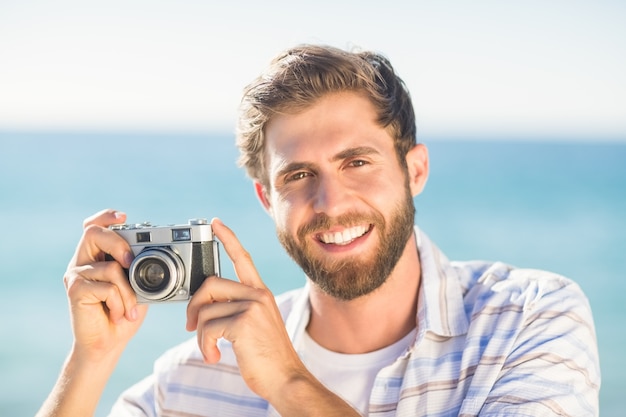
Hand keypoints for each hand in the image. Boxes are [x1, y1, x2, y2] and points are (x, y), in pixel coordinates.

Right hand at [63, 209, 147, 361]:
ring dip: (128, 292)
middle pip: (93, 233)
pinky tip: (117, 314)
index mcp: (96, 256)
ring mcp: (75, 275)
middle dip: (118, 244)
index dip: (105, 216)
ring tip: (129, 309)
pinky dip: (119, 303)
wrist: (107, 344)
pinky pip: (106, 287)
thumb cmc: (123, 313)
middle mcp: (82, 262)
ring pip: (110, 267)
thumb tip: (158, 254)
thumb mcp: (137, 287)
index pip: (94, 226)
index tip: (123, 216)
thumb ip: (139, 268)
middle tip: (130, 261)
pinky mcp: (74, 290)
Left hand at [186, 218, 305, 399]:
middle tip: (191, 327)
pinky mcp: (243, 322)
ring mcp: (252, 306)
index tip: (214, 223)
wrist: (285, 378)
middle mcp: (258, 294)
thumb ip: (236, 309)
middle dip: (193, 306)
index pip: (242, 258)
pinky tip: (215, 356)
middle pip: (210, 284)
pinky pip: (206, 328)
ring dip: (200, 336)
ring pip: (204, 310)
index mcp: (260, 293)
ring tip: (212, 350)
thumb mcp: (254, 325)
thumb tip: (203, 309)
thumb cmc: (267, 357)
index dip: (227, 238)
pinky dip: (205, 346)